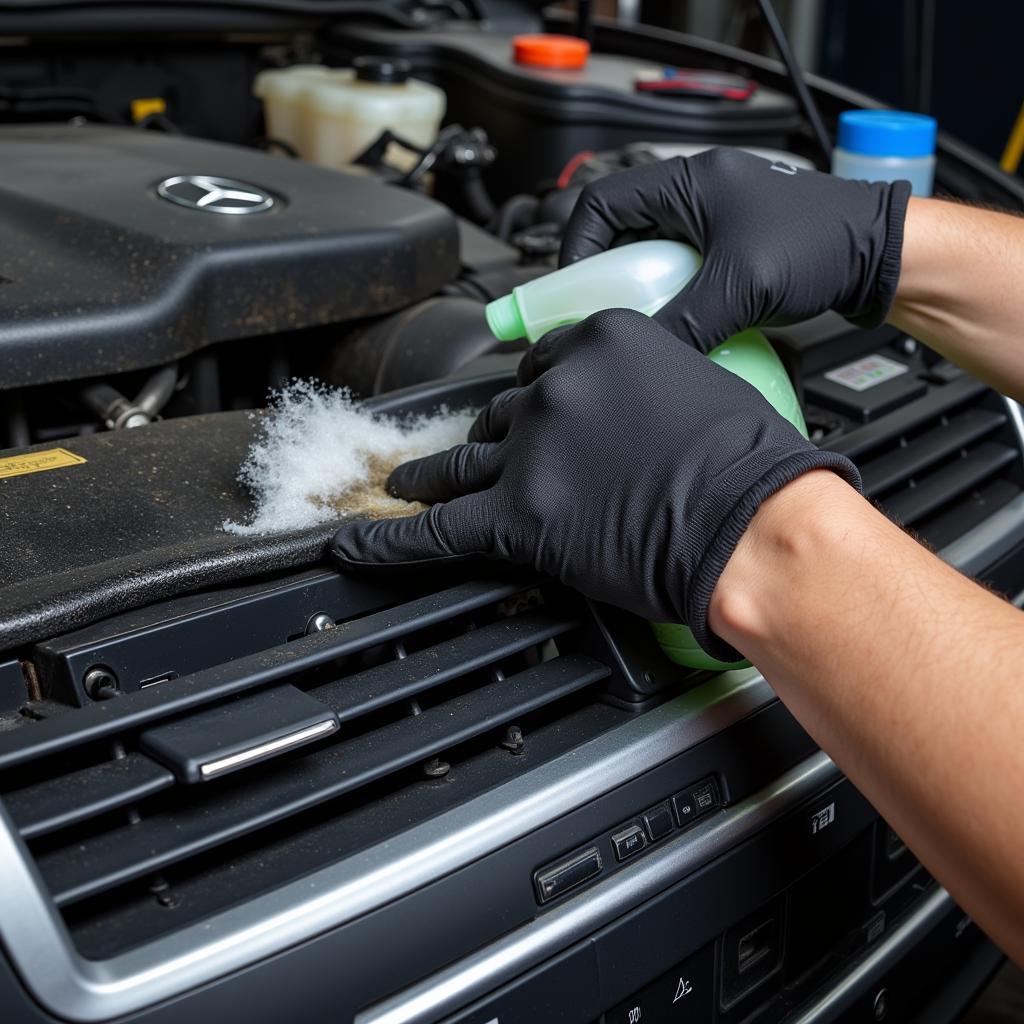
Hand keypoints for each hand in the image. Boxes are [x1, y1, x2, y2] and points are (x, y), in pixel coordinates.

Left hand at [332, 309, 859, 660]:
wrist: (756, 521)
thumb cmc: (751, 463)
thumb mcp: (700, 386)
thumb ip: (645, 386)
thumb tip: (631, 411)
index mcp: (598, 340)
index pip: (544, 363)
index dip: (538, 396)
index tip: (535, 413)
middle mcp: (554, 386)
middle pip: (502, 413)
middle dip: (493, 439)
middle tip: (483, 457)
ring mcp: (529, 450)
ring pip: (463, 462)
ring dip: (430, 476)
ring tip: (408, 484)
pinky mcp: (518, 514)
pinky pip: (438, 529)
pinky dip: (391, 540)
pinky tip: (357, 544)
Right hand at [560, 148, 911, 352]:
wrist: (881, 255)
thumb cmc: (825, 245)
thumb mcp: (741, 288)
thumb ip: (686, 323)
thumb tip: (646, 353)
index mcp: (690, 183)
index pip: (603, 203)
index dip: (579, 246)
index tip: (575, 285)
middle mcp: (699, 194)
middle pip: (625, 231)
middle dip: (611, 274)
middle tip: (608, 310)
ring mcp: (717, 218)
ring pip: (654, 252)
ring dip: (646, 288)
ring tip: (649, 320)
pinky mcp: (734, 245)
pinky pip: (684, 268)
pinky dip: (675, 295)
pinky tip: (685, 323)